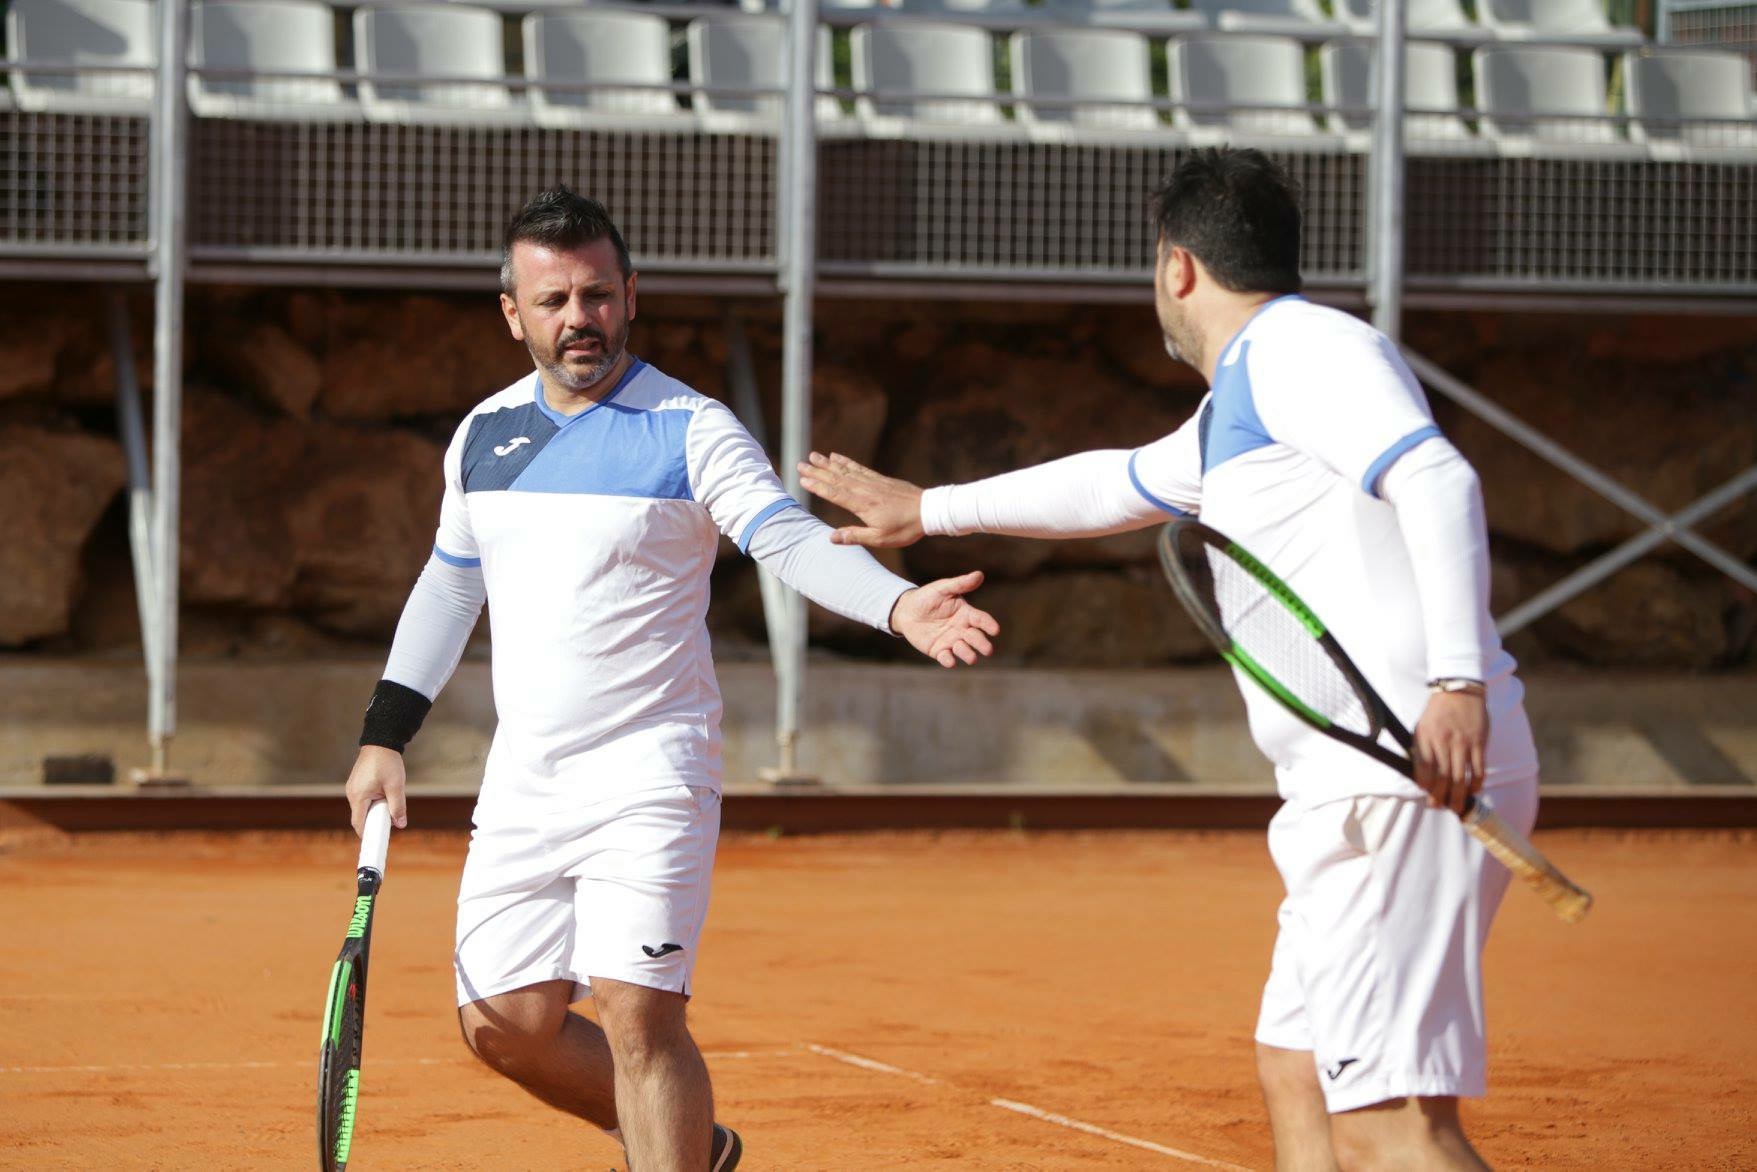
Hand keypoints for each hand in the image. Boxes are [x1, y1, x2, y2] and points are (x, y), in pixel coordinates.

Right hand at [345, 745, 407, 833]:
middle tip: (390, 823)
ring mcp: (353, 788)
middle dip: (375, 822)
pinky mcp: (357, 784)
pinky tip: (385, 797)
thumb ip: (398, 806)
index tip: (377, 843)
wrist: (381, 742)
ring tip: (390, 805)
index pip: (359, 823)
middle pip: (361, 817)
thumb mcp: (396, 786)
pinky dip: (374, 803)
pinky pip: (364, 800)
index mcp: (358, 796)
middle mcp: (352, 794)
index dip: (368, 835)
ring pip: (363, 808)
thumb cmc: (387, 762)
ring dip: (376, 811)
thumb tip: (400, 824)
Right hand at [796, 452, 925, 548]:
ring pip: (845, 470)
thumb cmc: (906, 528)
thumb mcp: (880, 538)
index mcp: (863, 505)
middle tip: (800, 464)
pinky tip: (837, 456)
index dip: (818, 486)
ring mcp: (872, 482)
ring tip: (813, 456)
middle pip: (836, 478)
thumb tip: (831, 538)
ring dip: (828, 463)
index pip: (835, 493)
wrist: (929, 510)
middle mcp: (865, 490)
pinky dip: (846, 461)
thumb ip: (855, 536)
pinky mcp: (880, 479)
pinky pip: (858, 467)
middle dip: (817, 471)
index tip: (803, 479)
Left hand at [890, 571, 1000, 667]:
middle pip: (976, 638)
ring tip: (970, 656)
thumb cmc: (928, 597)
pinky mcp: (938, 651)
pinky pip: (946, 658)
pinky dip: (948, 660)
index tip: (995, 630)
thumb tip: (979, 574)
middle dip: (982, 644)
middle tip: (988, 650)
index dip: (989, 625)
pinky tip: (949, 661)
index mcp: (967, 614)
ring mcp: (951, 641)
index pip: (981, 619)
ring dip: (967, 654)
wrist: (907, 610)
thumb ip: (960, 583)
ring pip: (964, 651)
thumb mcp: (943, 588)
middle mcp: (962, 630)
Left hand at [1412, 691, 1488, 815]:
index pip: (1423, 769)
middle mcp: (1443, 741)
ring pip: (1460, 778)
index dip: (1425, 785)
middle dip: (1440, 797)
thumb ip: (1421, 750)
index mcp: (1425, 737)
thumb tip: (1421, 778)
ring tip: (1455, 807)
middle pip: (1442, 778)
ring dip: (1458, 796)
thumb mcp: (1421, 727)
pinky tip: (1473, 791)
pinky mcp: (1479, 743)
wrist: (1459, 691)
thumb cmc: (1437, 712)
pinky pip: (1478, 770)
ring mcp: (1462, 743)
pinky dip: (1476, 784)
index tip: (1427, 794)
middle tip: (1439, 806)